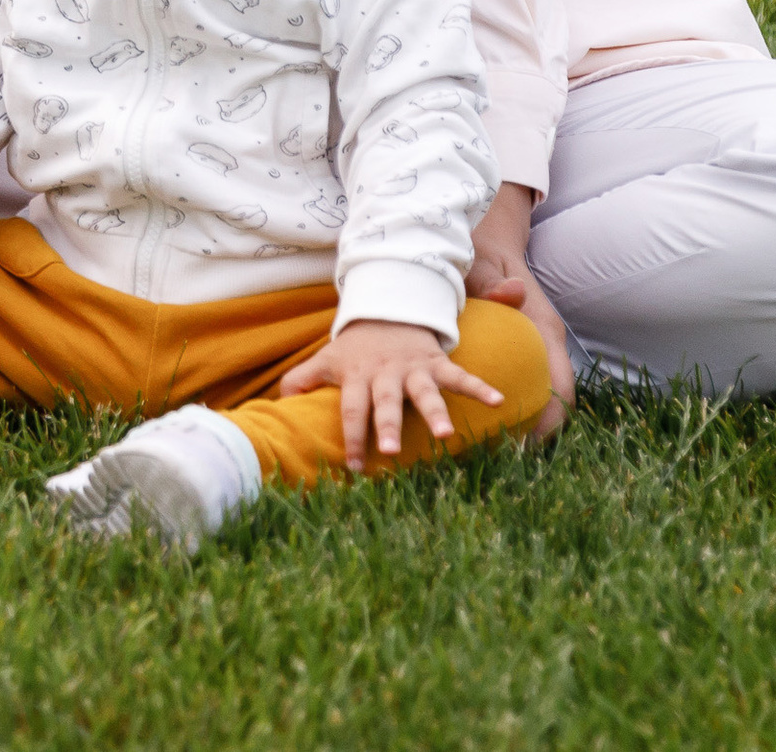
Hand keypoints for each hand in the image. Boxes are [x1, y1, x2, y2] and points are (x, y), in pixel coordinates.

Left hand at [276, 320, 503, 472]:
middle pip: (386, 401)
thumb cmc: (355, 347)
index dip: (352, 436)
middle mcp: (386, 374)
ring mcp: (413, 367)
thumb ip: (303, 378)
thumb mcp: (327, 359)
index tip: (353, 466)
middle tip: (393, 451)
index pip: (352, 409)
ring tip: (446, 434)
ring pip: (425, 391)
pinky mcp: (436, 361)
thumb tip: (278, 402)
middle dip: (389, 425)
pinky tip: (497, 401)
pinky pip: (459, 374)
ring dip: (435, 411)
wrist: (385, 308)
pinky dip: (478, 386)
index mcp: (357, 376)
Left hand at [466, 182, 572, 436]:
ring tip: (491, 452)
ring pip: (538, 395)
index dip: (551, 419)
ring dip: (523, 424)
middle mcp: (545, 343)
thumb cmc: (482, 251)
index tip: (528, 446)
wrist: (487, 236)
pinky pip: (520, 384)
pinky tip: (478, 423)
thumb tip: (511, 291)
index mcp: (543, 328)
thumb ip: (493, 281)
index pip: (561, 385)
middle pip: (552, 399)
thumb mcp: (481, 263)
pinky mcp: (520, 350)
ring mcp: (535, 348)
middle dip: (536, 432)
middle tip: (503, 459)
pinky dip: (509, 405)